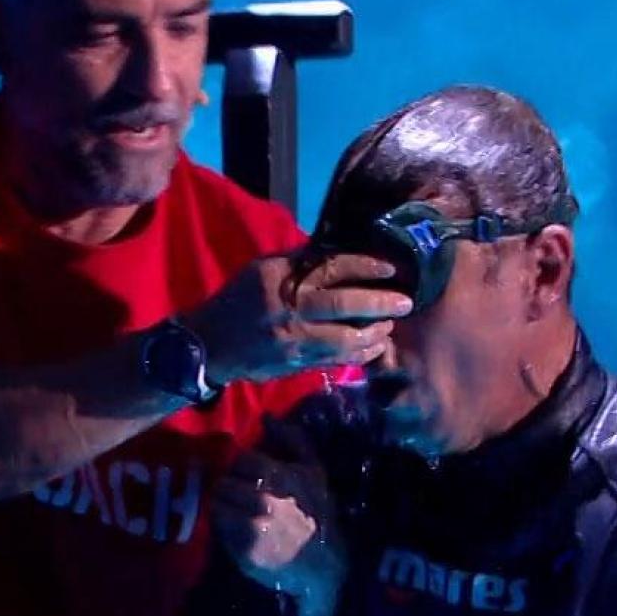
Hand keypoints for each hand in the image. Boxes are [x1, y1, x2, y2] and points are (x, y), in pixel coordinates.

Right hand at [188, 251, 410, 384]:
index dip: (364, 266)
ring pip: (344, 339)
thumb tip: (337, 250)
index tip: (390, 267)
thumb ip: (298, 261)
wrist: (210, 345)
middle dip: (379, 302)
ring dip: (374, 333)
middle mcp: (288, 309)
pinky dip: (359, 354)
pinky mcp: (296, 365)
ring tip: (390, 326)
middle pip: (342, 304)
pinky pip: (336, 360)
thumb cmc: (238, 301)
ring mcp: (293, 340)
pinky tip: (374, 347)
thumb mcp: (261, 270)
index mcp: (280, 279)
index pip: (330, 268)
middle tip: (406, 302)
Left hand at [211, 418, 343, 598]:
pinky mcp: (243, 550)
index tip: (250, 476)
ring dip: (223, 506)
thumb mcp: (313, 472)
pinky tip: (239, 531)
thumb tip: (267, 416)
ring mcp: (252, 527)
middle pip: (225, 481)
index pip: (242, 460)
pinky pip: (220, 530)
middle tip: (239, 496)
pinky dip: (225, 528)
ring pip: (217, 504)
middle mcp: (263, 500)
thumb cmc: (318, 512)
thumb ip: (292, 440)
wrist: (324, 562)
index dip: (244, 467)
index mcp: (279, 477)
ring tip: (236, 512)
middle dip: (230, 487)